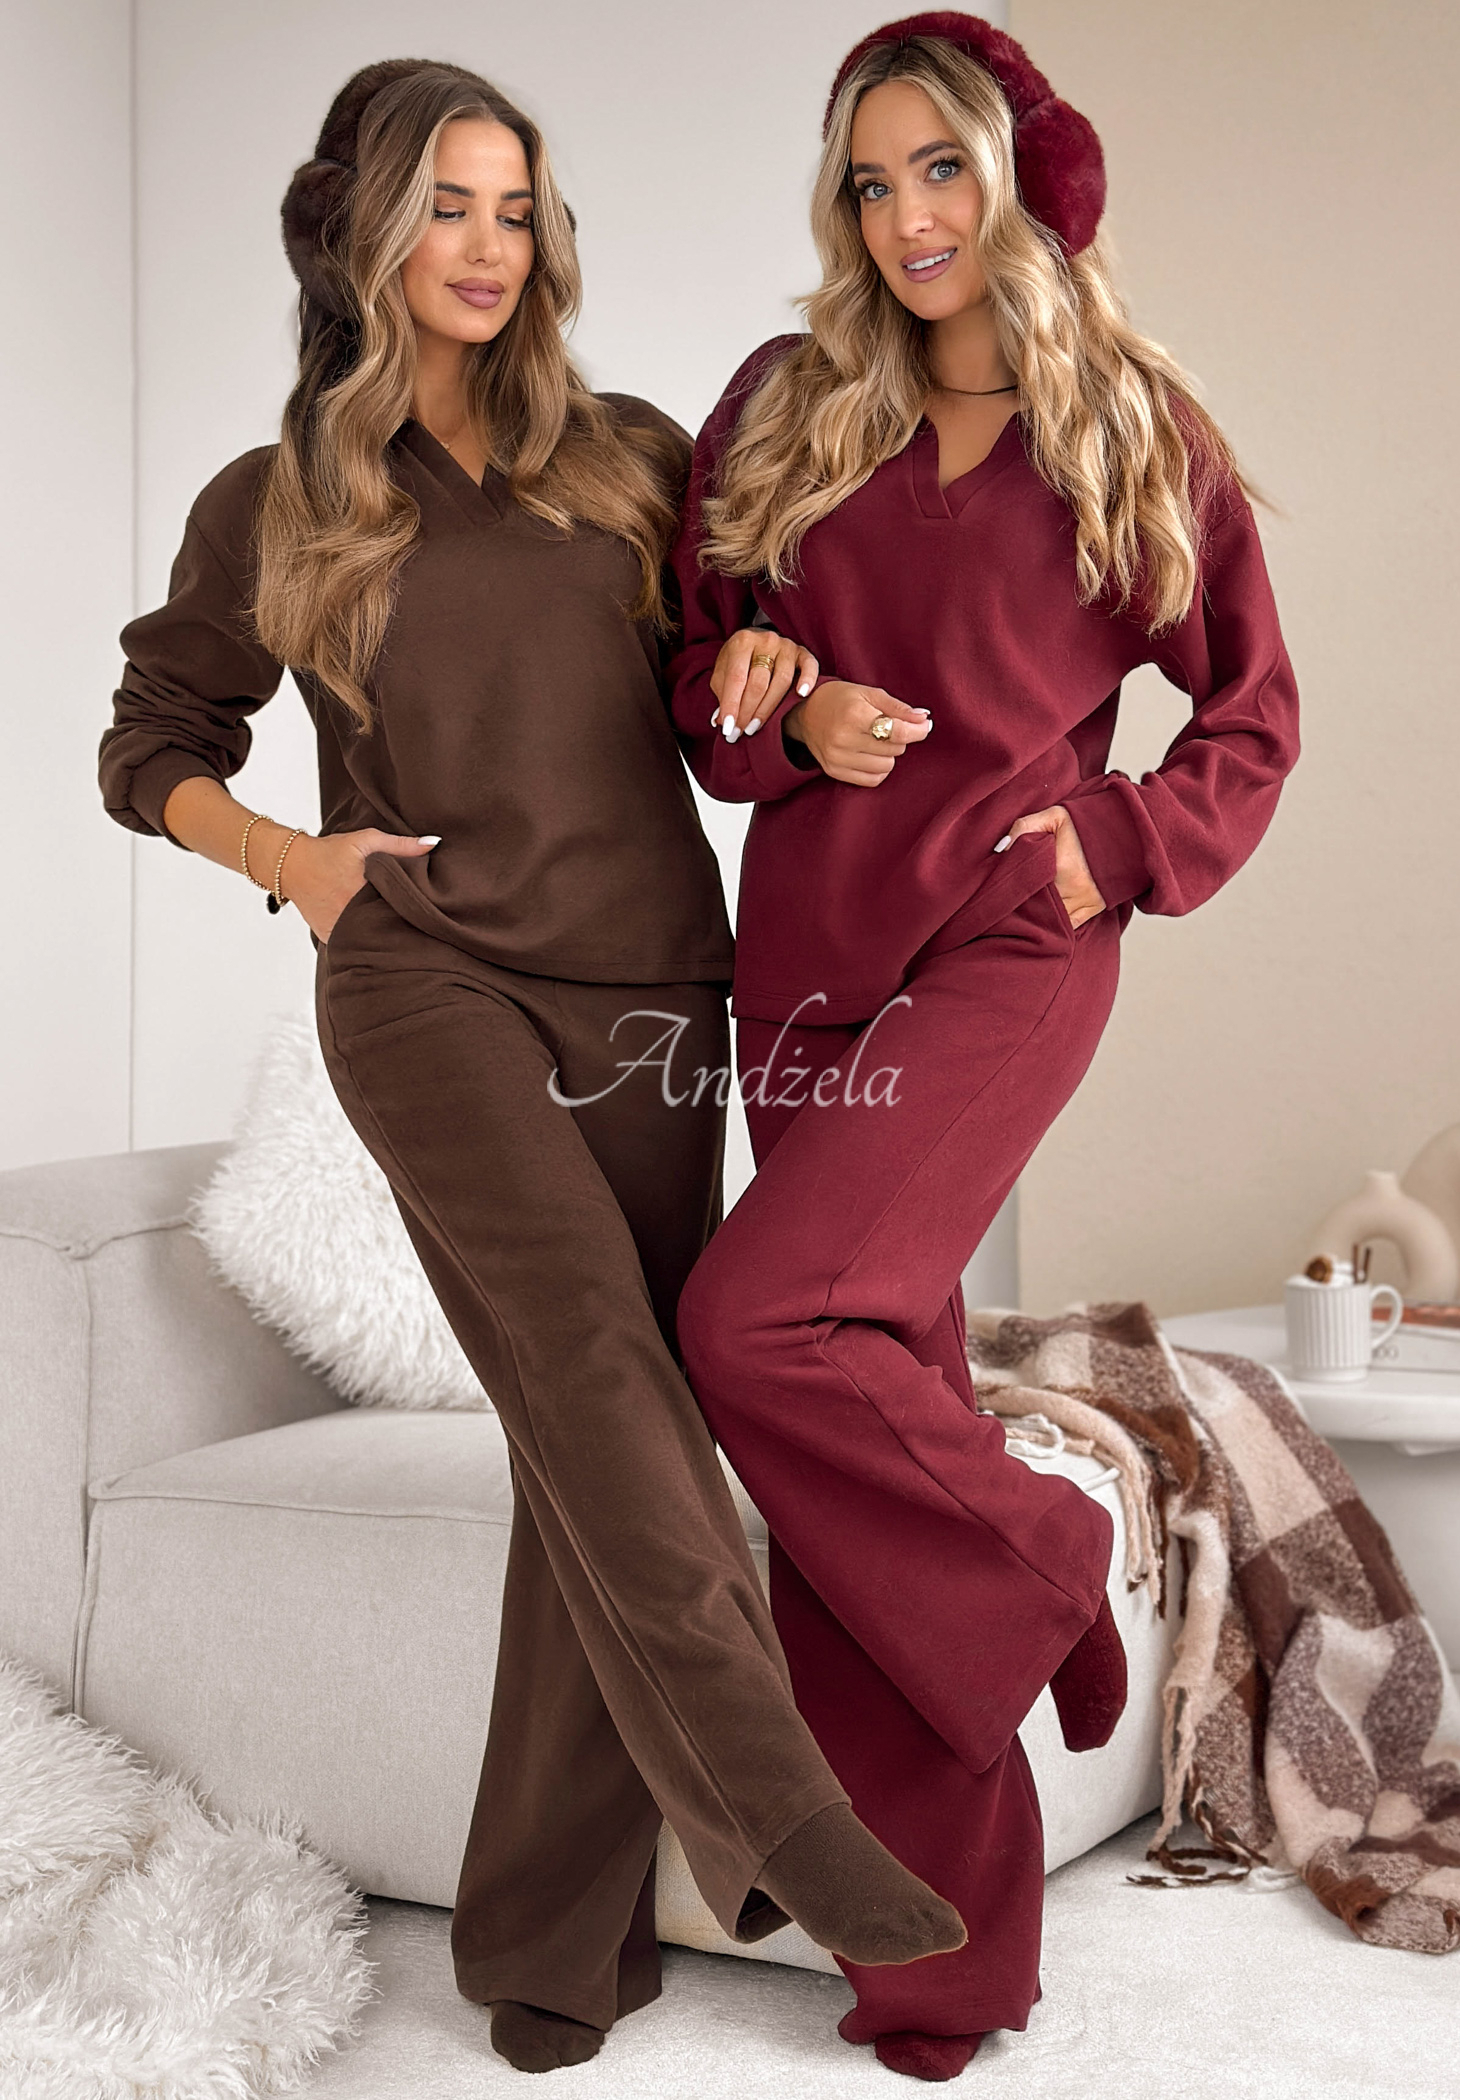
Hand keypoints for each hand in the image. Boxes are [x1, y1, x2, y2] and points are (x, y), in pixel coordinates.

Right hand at [261, 823, 439, 942]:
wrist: (292, 866)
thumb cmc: (331, 852)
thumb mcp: (367, 840)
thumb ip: (401, 844)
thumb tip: (433, 844)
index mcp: (366, 892)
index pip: (403, 908)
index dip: (417, 909)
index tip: (431, 911)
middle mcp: (352, 915)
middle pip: (389, 927)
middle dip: (404, 926)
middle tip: (420, 924)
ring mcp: (340, 930)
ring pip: (372, 940)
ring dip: (384, 936)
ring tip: (400, 934)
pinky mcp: (331, 939)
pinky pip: (353, 945)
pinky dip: (363, 941)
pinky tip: (375, 938)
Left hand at [710, 628, 818, 741]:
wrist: (757, 643)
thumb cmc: (739, 662)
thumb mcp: (723, 672)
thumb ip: (722, 693)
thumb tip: (719, 720)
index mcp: (742, 642)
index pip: (736, 678)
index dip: (731, 704)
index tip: (727, 728)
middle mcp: (765, 641)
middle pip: (758, 683)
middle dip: (747, 712)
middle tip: (739, 733)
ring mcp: (786, 646)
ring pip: (781, 681)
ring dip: (767, 709)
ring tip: (754, 727)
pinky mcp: (802, 652)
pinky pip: (810, 665)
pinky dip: (808, 679)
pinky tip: (801, 694)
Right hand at [782, 681, 931, 785]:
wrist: (805, 713)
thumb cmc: (842, 699)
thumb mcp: (870, 694)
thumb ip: (899, 708)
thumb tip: (924, 720)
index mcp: (855, 715)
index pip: (898, 731)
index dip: (918, 730)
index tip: (925, 726)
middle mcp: (844, 739)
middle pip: (895, 749)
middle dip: (898, 737)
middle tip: (886, 727)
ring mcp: (837, 758)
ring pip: (886, 766)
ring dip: (888, 754)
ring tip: (874, 740)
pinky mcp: (834, 772)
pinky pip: (873, 780)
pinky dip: (878, 769)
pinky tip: (870, 755)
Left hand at [998, 805, 1106, 927]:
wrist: (1122, 830)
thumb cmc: (1084, 823)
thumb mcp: (1053, 815)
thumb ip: (1023, 827)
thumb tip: (1001, 850)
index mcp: (1058, 866)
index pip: (1022, 886)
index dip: (1009, 889)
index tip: (998, 890)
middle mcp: (1071, 888)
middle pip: (1035, 907)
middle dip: (1020, 907)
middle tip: (1004, 905)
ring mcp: (1084, 900)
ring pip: (1052, 920)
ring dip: (1037, 919)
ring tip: (1022, 915)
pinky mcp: (1094, 907)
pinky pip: (1069, 927)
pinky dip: (1056, 927)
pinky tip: (1045, 923)